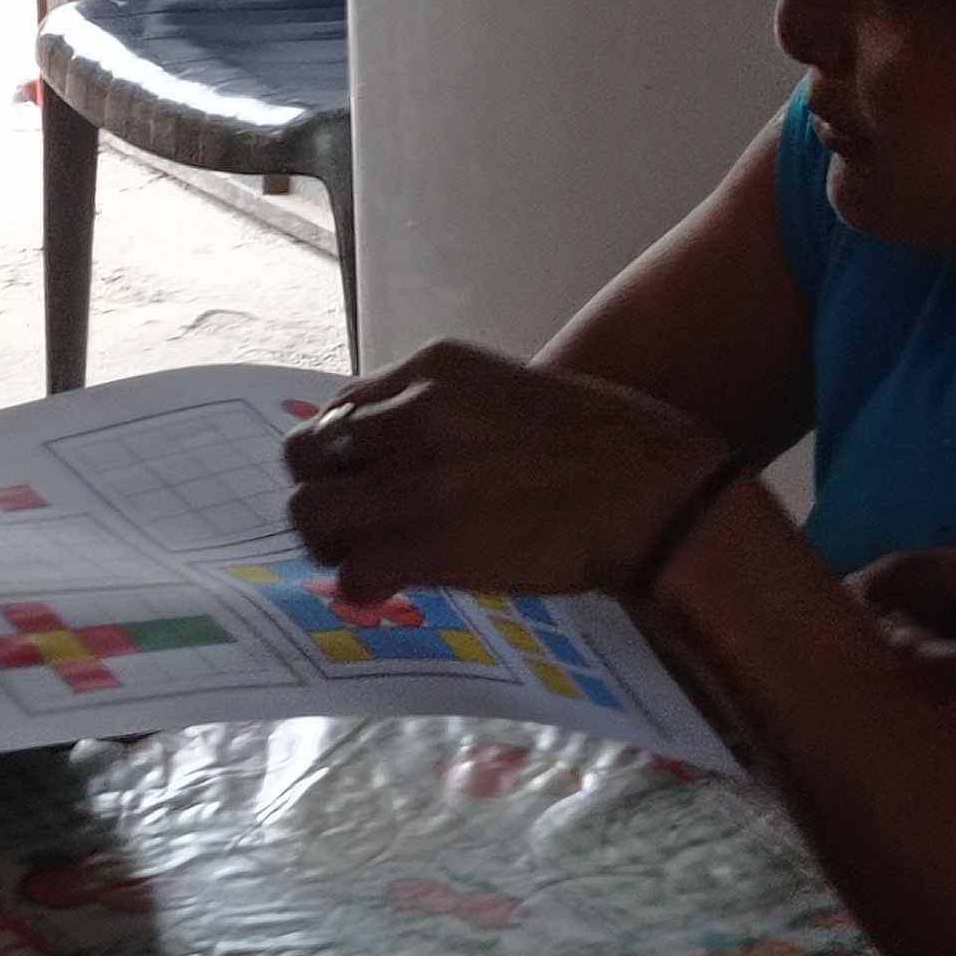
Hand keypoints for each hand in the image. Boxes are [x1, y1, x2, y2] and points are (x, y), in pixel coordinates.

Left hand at [281, 339, 738, 602]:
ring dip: (331, 540)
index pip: (338, 409)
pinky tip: (392, 585)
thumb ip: (440, 410)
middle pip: (304, 455)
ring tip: (366, 555)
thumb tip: (390, 447)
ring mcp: (415, 480)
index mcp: (431, 370)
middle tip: (351, 521)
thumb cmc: (595, 445)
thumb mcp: (502, 394)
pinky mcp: (428, 543)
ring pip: (311, 512)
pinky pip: (352, 570)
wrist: (650, 493)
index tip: (363, 480)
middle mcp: (411, 416)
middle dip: (321, 491)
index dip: (343, 454)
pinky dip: (363, 584)